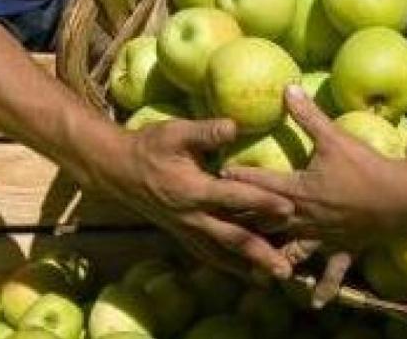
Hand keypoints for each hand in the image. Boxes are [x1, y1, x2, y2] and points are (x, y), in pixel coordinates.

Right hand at [90, 117, 293, 279]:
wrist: (117, 169)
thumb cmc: (149, 147)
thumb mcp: (174, 132)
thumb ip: (205, 131)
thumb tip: (234, 126)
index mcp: (193, 190)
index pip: (233, 197)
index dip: (261, 201)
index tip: (288, 208)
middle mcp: (191, 216)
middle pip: (232, 238)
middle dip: (260, 253)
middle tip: (286, 269)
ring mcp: (186, 229)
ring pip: (221, 253)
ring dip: (248, 267)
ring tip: (273, 279)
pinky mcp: (182, 234)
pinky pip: (209, 254)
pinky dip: (229, 265)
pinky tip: (248, 274)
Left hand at [224, 86, 406, 301]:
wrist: (400, 198)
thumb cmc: (365, 167)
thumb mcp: (334, 138)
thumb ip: (308, 115)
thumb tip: (287, 87)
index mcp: (299, 191)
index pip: (260, 184)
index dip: (238, 178)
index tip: (216, 175)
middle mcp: (305, 218)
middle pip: (266, 223)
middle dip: (244, 223)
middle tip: (220, 224)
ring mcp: (323, 237)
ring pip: (291, 251)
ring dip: (273, 257)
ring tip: (255, 266)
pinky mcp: (344, 248)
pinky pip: (332, 273)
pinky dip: (323, 287)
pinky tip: (314, 303)